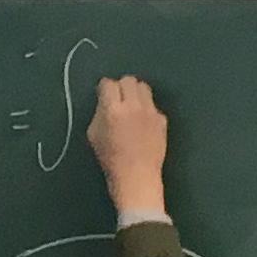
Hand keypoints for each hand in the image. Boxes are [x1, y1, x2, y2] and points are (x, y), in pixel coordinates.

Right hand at [89, 75, 170, 222]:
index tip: (103, 94)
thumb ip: (99, 114)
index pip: (108, 84)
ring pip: (144, 87)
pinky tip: (142, 123)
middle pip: (128, 80)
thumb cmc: (110, 160)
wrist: (137, 177)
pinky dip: (146, 109)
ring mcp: (151, 111)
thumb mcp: (94, 136)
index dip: (104, 88)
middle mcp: (133, 106)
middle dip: (121, 86)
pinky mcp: (162, 118)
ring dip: (135, 93)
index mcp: (112, 110)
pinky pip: (152, 105)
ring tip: (131, 106)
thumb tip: (105, 102)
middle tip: (118, 99)